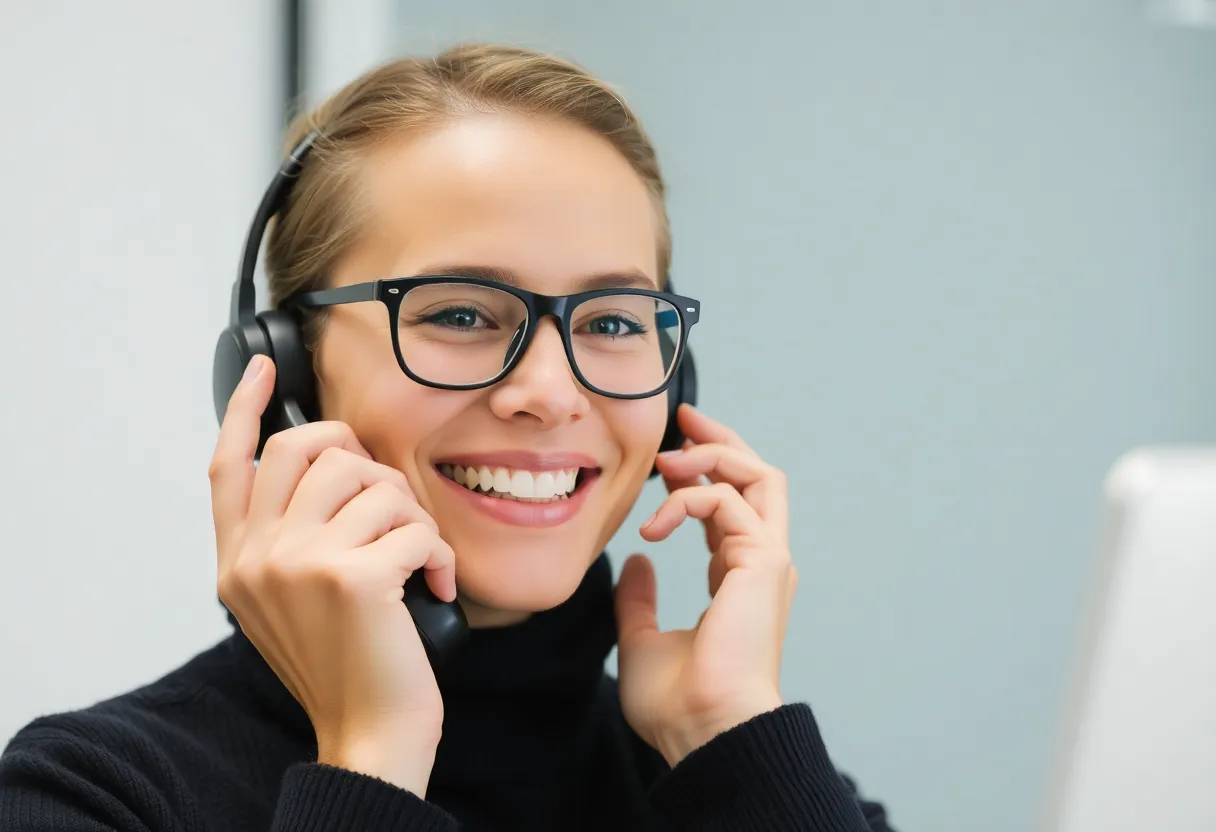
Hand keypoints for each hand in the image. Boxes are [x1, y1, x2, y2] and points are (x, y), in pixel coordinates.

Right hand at [209, 355, 456, 796]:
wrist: (367, 734)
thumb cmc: (344, 665)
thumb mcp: (288, 600)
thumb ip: (286, 538)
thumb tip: (326, 467)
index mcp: (236, 560)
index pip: (228, 465)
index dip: (244, 408)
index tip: (261, 367)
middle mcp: (256, 557)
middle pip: (308, 449)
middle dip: (363, 460)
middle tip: (390, 505)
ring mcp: (299, 564)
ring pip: (372, 481)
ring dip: (410, 515)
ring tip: (416, 557)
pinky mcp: (353, 579)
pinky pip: (414, 525)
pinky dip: (440, 553)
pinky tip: (439, 585)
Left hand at [615, 404, 796, 766]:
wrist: (706, 732)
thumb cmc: (680, 703)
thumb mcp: (643, 640)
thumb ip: (639, 600)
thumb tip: (633, 562)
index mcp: (739, 580)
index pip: (730, 508)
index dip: (702, 475)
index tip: (667, 456)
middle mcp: (761, 564)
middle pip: (760, 478)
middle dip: (722, 442)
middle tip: (682, 420)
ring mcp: (769, 561)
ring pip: (760, 476)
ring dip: (712, 454)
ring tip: (667, 460)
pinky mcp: (765, 561)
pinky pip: (728, 501)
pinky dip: (688, 499)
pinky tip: (653, 524)